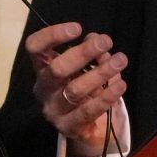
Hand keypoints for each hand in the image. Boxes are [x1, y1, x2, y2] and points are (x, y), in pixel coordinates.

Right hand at [22, 22, 126, 156]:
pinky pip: (88, 111)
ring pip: (75, 89)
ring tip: (120, 60)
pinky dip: (107, 96)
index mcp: (41, 68)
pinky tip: (120, 84)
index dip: (52, 35)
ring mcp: (53, 110)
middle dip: (83, 53)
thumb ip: (91, 51)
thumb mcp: (84, 66)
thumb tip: (97, 39)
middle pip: (56, 68)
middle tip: (106, 41)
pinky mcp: (68, 127)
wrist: (84, 126)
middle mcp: (43, 88)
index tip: (77, 28)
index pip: (35, 47)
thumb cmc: (81, 86)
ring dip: (100, 73)